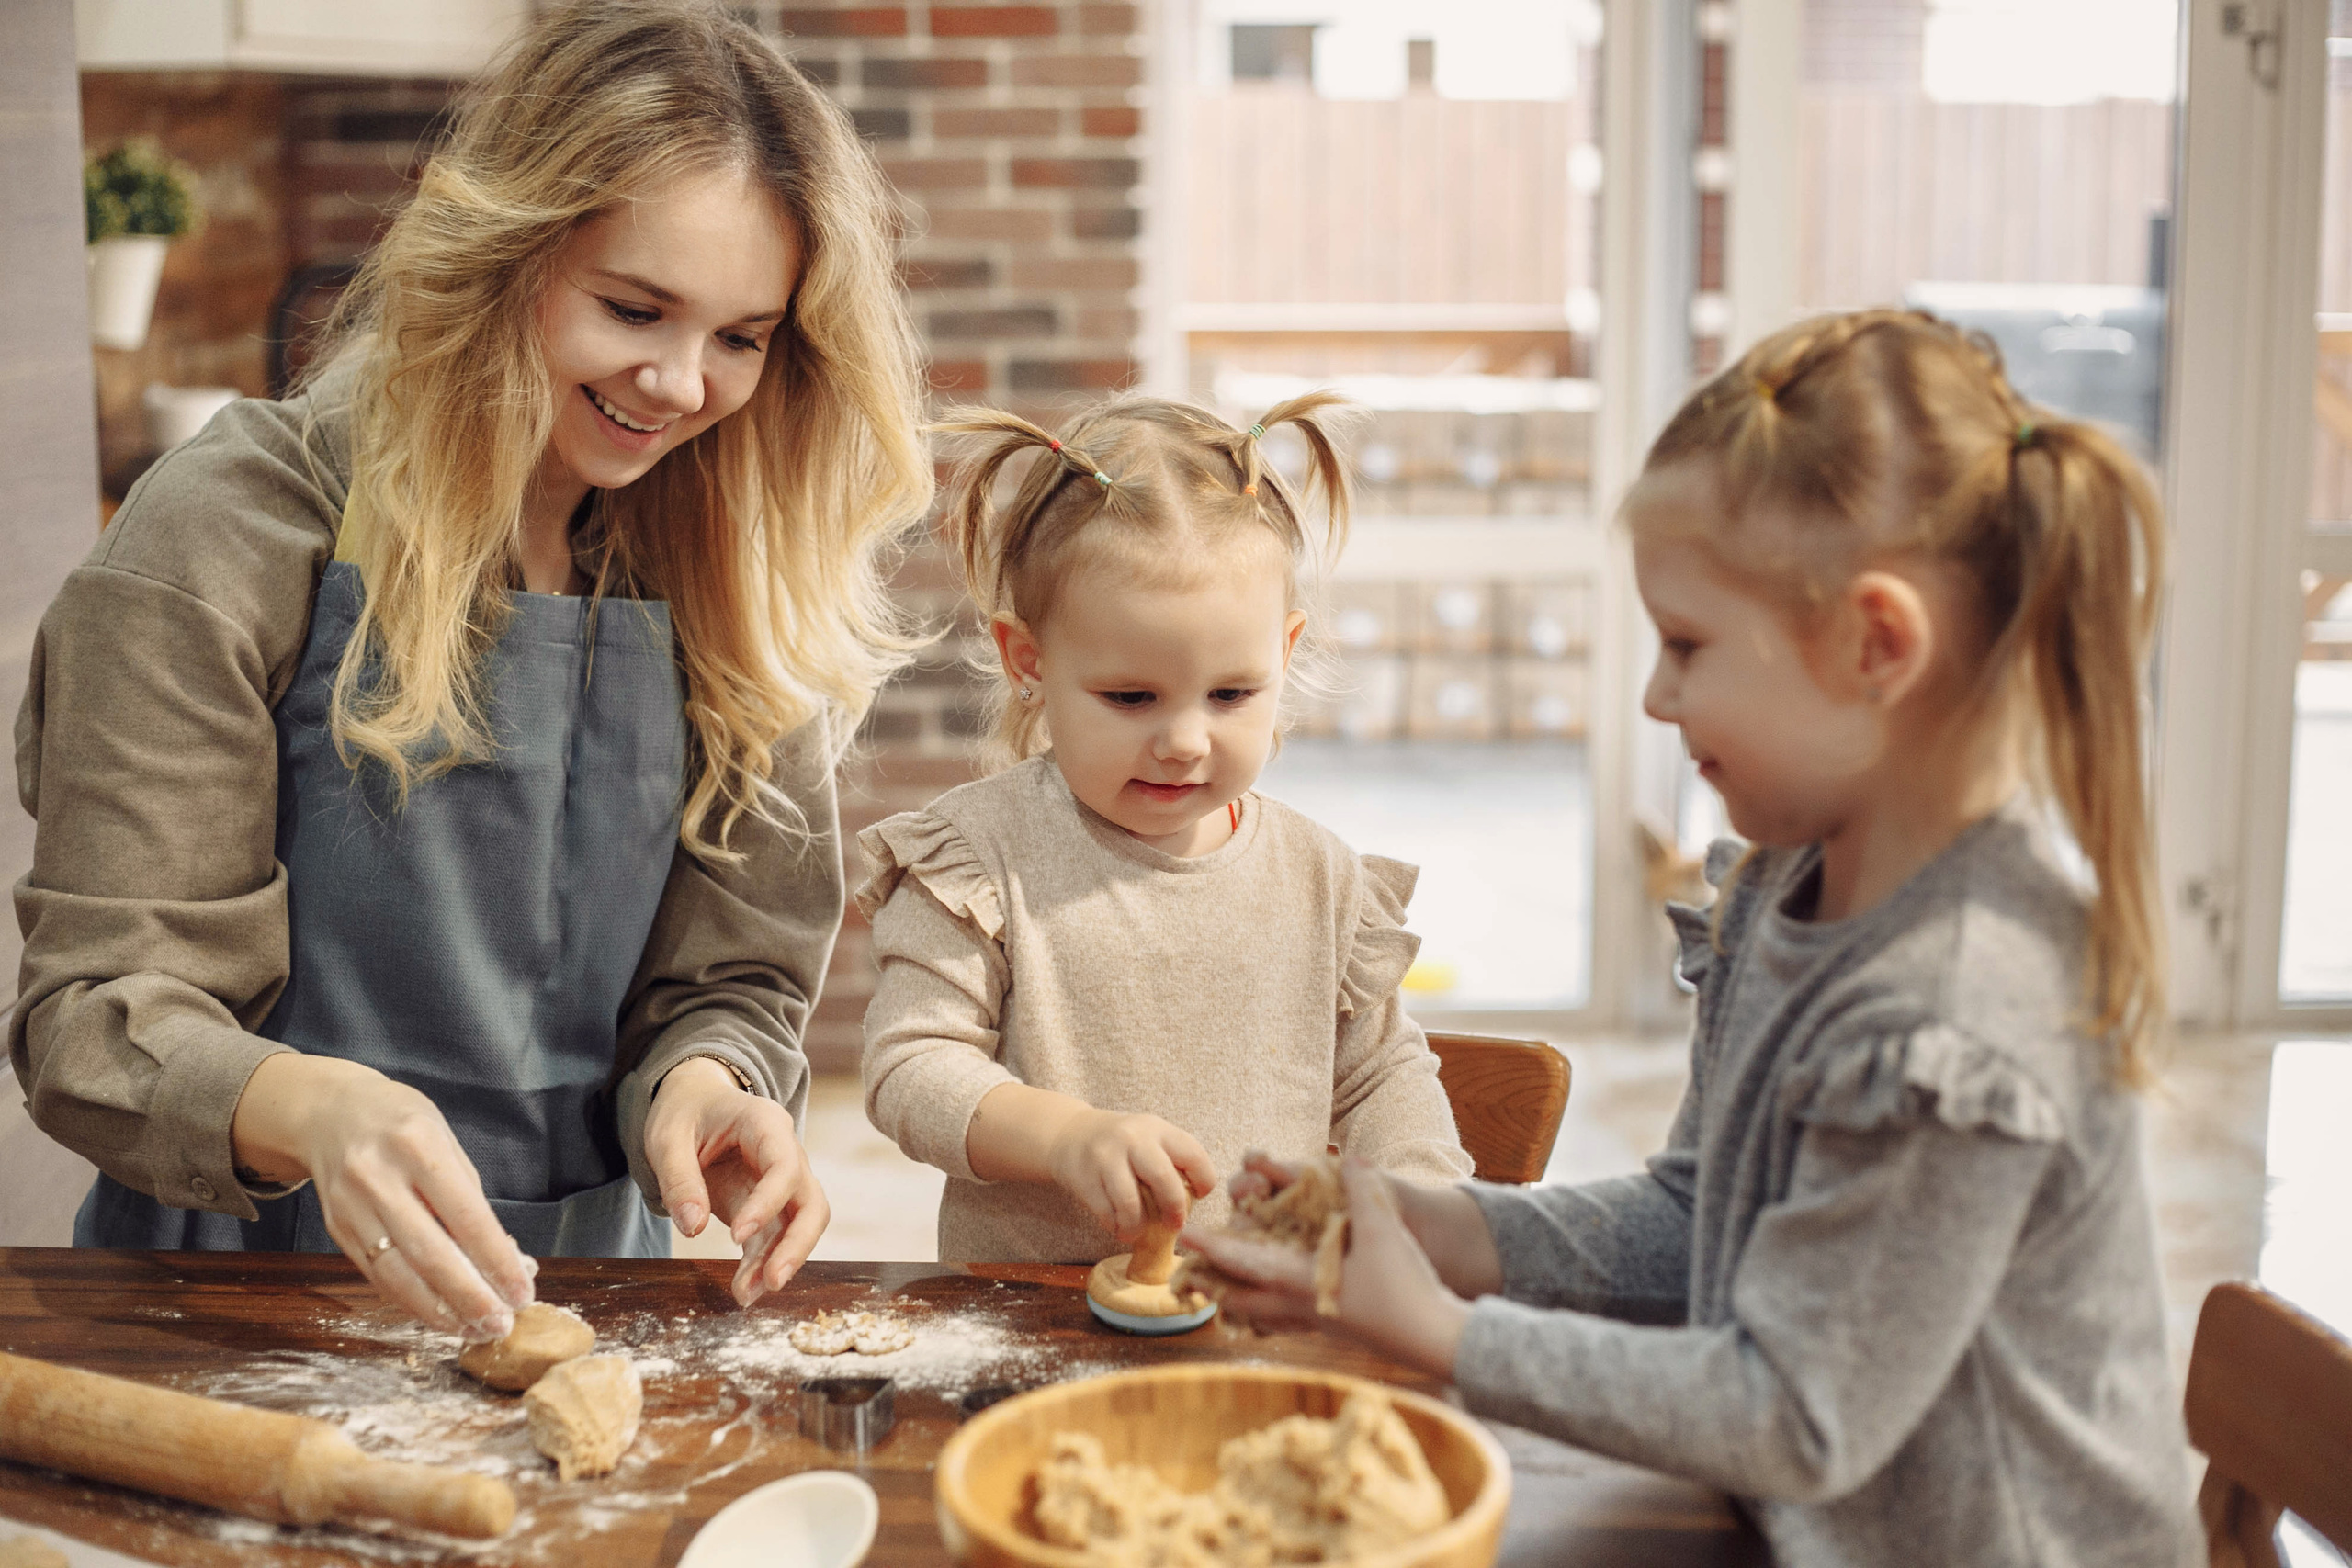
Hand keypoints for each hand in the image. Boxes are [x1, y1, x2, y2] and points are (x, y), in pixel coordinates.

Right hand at [232, 1053, 534, 1338]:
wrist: (330, 1113)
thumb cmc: (403, 1126)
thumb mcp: (446, 1143)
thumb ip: (473, 1201)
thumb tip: (509, 1260)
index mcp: (419, 1146)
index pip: (465, 1215)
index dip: (495, 1260)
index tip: (522, 1291)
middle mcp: (379, 1177)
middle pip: (429, 1252)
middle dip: (469, 1296)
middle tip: (501, 1324)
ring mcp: (351, 1206)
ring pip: (397, 1273)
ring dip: (439, 1310)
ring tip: (472, 1330)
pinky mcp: (337, 1230)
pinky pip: (377, 1275)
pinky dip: (410, 1300)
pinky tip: (438, 1314)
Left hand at [644, 1058, 828, 1307]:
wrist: (694, 1102)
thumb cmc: (685, 1112)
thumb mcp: (668, 1138)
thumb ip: (679, 1179)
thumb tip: (692, 1227)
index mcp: (766, 1124)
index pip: (785, 1167)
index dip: (769, 1203)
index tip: (737, 1235)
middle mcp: (786, 1153)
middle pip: (811, 1203)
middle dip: (797, 1244)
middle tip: (772, 1280)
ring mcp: (782, 1183)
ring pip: (800, 1226)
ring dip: (779, 1261)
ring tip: (747, 1294)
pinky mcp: (768, 1206)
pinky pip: (774, 1238)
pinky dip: (762, 1264)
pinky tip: (744, 1289)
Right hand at [1046, 1108, 1215, 1241]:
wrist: (1069, 1133)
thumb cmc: (1122, 1145)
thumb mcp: (1149, 1138)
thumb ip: (1172, 1159)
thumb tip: (1197, 1198)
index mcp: (1157, 1129)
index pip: (1193, 1155)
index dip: (1204, 1180)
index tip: (1199, 1195)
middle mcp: (1133, 1139)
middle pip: (1163, 1178)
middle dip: (1174, 1209)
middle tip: (1175, 1224)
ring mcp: (1106, 1157)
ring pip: (1130, 1203)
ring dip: (1137, 1226)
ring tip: (1137, 1232)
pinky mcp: (1084, 1177)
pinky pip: (1106, 1212)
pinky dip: (1115, 1226)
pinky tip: (1118, 1226)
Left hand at [1180, 1158, 1472, 1378]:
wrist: (1435, 1339)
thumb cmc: (1403, 1287)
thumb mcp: (1382, 1230)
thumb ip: (1362, 1192)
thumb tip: (1350, 1159)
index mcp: (1300, 1281)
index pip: (1244, 1263)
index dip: (1213, 1248)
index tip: (1184, 1238)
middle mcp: (1301, 1306)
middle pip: (1243, 1299)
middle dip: (1215, 1285)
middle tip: (1189, 1276)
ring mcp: (1318, 1323)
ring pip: (1264, 1316)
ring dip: (1240, 1303)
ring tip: (1223, 1296)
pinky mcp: (1336, 1331)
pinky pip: (1289, 1324)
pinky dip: (1272, 1315)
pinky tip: (1277, 1310)